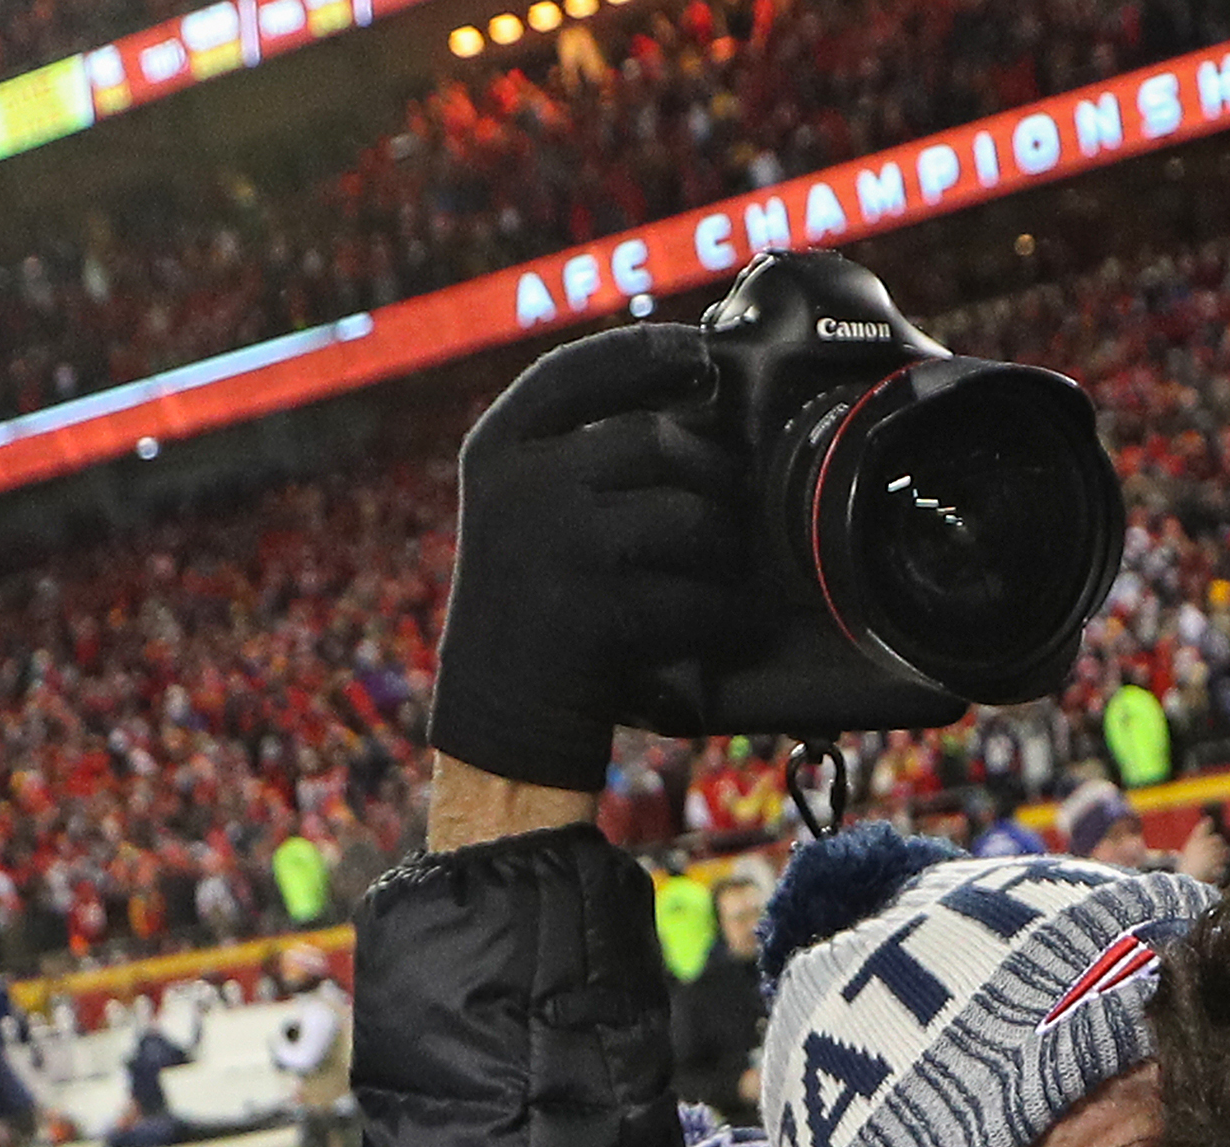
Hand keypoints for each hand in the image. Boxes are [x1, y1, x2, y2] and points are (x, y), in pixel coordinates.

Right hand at [427, 324, 766, 795]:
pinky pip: (699, 597)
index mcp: (497, 448)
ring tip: (727, 569)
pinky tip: (729, 622)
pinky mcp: (594, 613)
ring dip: (727, 548)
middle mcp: (519, 484)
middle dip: (712, 476)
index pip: (577, 371)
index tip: (701, 352)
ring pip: (691, 517)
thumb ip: (578, 450)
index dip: (646, 351)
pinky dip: (727, 615)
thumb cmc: (534, 600)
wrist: (499, 710)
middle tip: (731, 505)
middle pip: (658, 443)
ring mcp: (555, 546)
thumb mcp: (523, 505)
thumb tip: (691, 397)